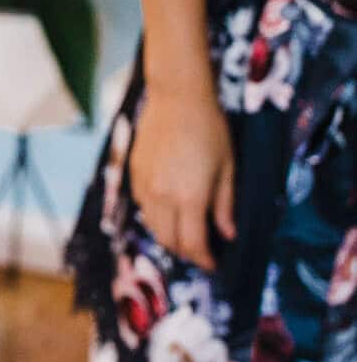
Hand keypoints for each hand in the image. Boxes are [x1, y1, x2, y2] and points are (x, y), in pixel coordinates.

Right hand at [128, 80, 236, 270]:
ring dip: (170, 237)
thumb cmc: (210, 129)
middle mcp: (162, 197)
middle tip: (202, 250)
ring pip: (153, 227)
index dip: (204, 259)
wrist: (176, 97)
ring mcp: (145, 186)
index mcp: (190, 197)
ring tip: (186, 234)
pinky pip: (144, 208)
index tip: (214, 263)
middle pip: (170, 241)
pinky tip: (170, 210)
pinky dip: (157, 218)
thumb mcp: (227, 168)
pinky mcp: (134, 175)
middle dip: (187, 252)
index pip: (193, 244)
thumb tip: (227, 234)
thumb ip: (225, 205)